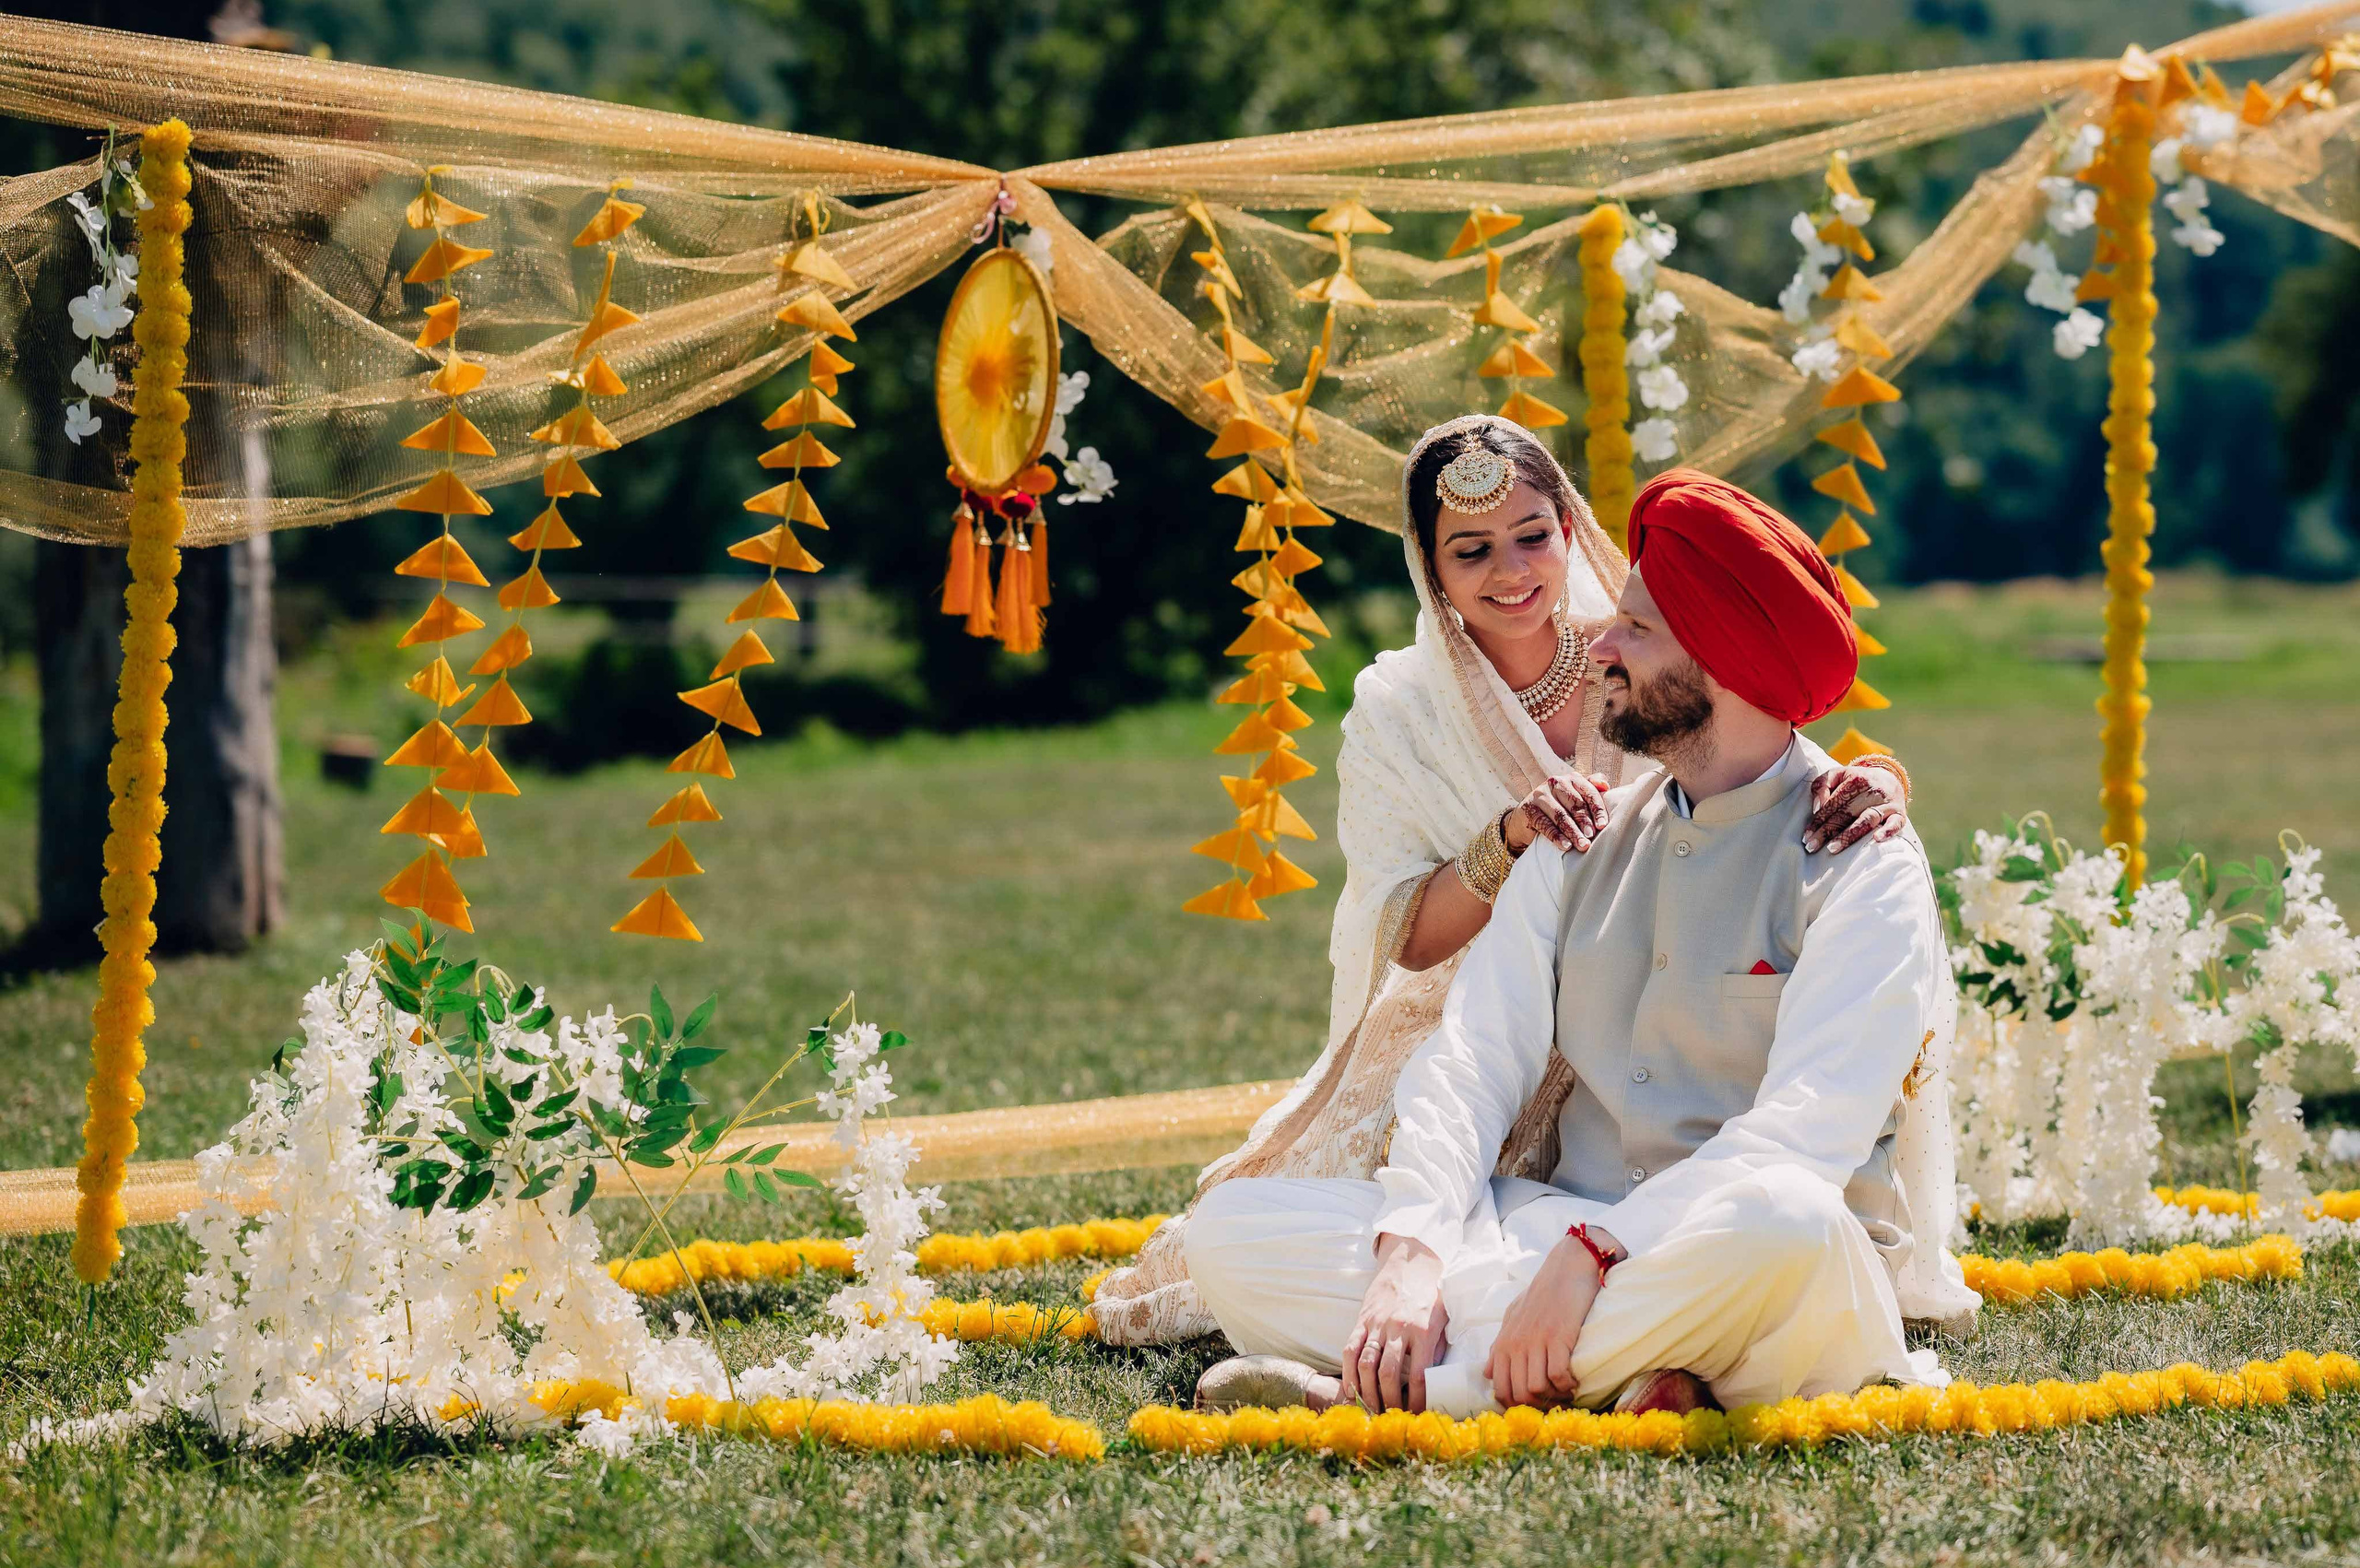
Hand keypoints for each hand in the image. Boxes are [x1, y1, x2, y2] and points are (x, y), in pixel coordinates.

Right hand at [1341, 1234, 1447, 1413]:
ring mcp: (1377, 1324)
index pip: (1418, 1376)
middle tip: (1389, 1416)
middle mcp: (1399, 1329)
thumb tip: (1434, 1384)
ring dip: (1367, 1392)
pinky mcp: (1361, 1320)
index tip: (1416, 1414)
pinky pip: (1350, 1349)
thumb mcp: (1443, 1322)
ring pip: (1366, 1364)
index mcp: (1423, 1332)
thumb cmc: (1430, 1298)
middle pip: (1389, 1374)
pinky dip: (1348, 1373)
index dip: (1416, 1401)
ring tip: (1370, 1409)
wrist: (1409, 1265)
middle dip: (1388, 1401)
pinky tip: (1351, 1390)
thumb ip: (1437, 1351)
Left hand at [1483, 1228, 1616, 1408]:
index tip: (1535, 1404)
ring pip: (1536, 1389)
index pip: (1500, 1389)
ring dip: (1554, 1396)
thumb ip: (1501, 1344)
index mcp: (1504, 1342)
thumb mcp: (1514, 1316)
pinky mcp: (1558, 1337)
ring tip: (1565, 1389)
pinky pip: (1558, 1376)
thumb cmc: (1542, 1292)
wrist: (1567, 1267)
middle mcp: (1515, 1344)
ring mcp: (1535, 1341)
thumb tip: (1488, 1372)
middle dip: (1537, 1405)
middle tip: (1554, 1400)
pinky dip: (1568, 1385)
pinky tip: (1574, 1379)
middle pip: (1518, 1394)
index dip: (1516, 1405)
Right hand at [1502, 773, 1611, 855]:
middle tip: (1591, 837)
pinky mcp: (1528, 808)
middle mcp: (1555, 782)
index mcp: (1571, 778)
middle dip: (1584, 821)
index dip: (1597, 809)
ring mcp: (1540, 794)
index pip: (1588, 792)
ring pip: (1560, 814)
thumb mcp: (1576, 797)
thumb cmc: (1560, 807)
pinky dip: (1556, 836)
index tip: (1603, 826)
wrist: (1528, 817)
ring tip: (1582, 845)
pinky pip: (1544, 824)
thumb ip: (1592, 789)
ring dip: (1572, 831)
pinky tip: (1565, 846)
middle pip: (1574, 803)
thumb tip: (1605, 786)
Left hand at [1804, 765, 1907, 853]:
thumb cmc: (1857, 781)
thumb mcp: (1838, 775)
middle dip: (1827, 832)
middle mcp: (1872, 791)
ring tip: (1833, 848)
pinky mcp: (1900, 814)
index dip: (1818, 821)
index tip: (1806, 837)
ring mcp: (1887, 804)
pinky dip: (1888, 831)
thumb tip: (1817, 806)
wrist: (1889, 779)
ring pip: (1866, 820)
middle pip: (1846, 814)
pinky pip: (1896, 823)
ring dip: (1849, 835)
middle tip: (1812, 846)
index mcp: (1855, 780)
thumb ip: (1821, 785)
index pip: (1833, 804)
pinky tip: (1877, 839)